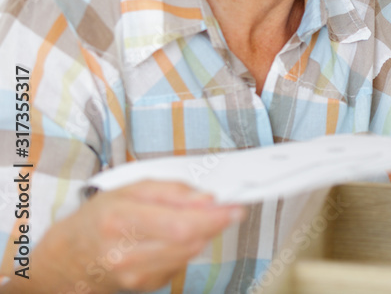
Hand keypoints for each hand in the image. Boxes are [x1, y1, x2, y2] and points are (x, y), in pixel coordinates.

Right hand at [26, 181, 243, 292]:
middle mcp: (126, 253)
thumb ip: (170, 191)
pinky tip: (179, 237)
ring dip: (205, 234)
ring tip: (204, 218)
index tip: (236, 206)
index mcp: (119, 220)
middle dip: (217, 223)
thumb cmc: (99, 218)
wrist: (70, 259)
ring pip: (189, 253)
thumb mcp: (128, 190)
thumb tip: (207, 198)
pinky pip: (181, 264)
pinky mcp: (145, 285)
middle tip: (233, 210)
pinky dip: (188, 248)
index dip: (213, 217)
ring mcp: (135, 274)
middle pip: (189, 241)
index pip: (180, 224)